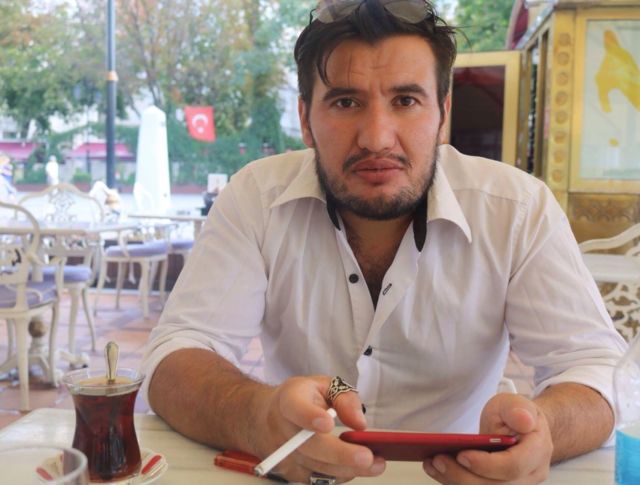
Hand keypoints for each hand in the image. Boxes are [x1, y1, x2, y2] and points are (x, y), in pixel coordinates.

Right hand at [253, 375, 385, 482]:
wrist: (265, 417)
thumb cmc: (302, 399)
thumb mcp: (324, 386)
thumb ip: (345, 399)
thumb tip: (360, 424)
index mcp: (289, 400)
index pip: (294, 408)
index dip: (309, 417)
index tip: (328, 424)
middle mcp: (282, 429)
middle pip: (309, 446)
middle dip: (340, 454)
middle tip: (367, 457)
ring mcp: (283, 455)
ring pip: (316, 467)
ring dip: (347, 469)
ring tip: (375, 464)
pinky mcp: (289, 473)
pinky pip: (317, 479)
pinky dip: (339, 475)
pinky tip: (356, 467)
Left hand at [423, 393, 552, 483]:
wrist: (520, 426)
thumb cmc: (514, 414)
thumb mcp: (513, 402)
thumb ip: (517, 409)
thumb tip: (523, 420)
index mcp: (536, 451)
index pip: (513, 466)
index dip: (487, 464)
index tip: (462, 454)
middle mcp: (529, 475)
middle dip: (463, 476)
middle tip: (437, 459)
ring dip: (455, 481)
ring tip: (432, 464)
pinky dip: (455, 482)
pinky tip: (437, 470)